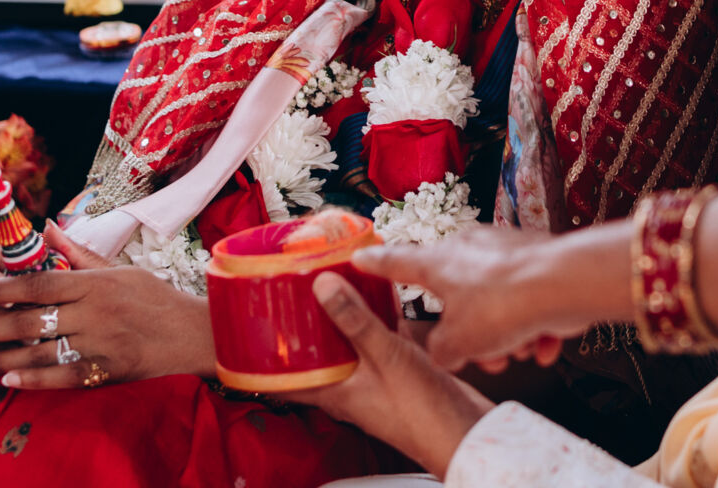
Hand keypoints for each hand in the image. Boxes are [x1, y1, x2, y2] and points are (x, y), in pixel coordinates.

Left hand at [0, 223, 215, 387]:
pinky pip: (62, 377)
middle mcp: (94, 313)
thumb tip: (45, 228)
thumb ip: (78, 254)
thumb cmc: (155, 298)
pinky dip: (33, 380)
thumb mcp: (120, 269)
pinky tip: (7, 380)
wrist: (194, 334)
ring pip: (38, 352)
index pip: (37, 285)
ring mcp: (99, 344)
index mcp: (95, 284)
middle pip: (29, 319)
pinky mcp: (106, 371)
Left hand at [278, 273, 493, 478]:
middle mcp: (350, 388)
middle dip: (302, 329)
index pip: (283, 382)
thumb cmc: (423, 413)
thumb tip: (323, 286)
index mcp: (335, 394)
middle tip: (290, 297)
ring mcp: (374, 380)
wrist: (466, 432)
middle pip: (315, 357)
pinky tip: (380, 299)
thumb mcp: (386, 358)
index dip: (264, 361)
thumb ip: (355, 321)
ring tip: (330, 288)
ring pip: (347, 347)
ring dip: (339, 321)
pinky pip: (377, 342)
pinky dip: (374, 322)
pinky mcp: (398, 372)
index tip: (252, 331)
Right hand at [355, 228, 599, 372]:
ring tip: (521, 351)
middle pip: (457, 300)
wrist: (564, 284)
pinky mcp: (536, 264)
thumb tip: (446, 352)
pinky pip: (527, 304)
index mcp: (440, 263)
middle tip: (487, 356)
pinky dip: (535, 328)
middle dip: (474, 336)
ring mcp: (505, 254)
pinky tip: (546, 345)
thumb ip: (441, 351)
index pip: (397, 263)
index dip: (375, 265)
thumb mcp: (458, 342)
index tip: (358, 258)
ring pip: (495, 307)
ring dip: (508, 337)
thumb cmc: (505, 304)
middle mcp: (470, 250)